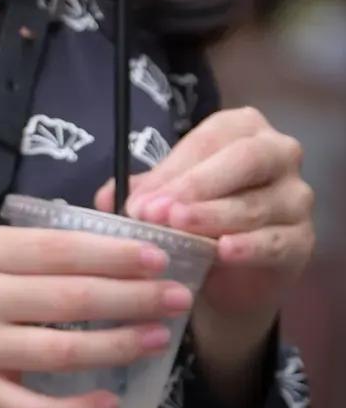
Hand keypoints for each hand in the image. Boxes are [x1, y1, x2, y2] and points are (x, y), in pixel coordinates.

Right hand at [0, 221, 187, 407]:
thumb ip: (8, 258)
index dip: (119, 251)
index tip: (161, 254)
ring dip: (122, 344)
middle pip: (76, 296)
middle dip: (137, 296)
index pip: (63, 248)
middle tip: (180, 296)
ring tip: (159, 339)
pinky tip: (107, 402)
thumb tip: (85, 256)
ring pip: (66, 349)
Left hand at [118, 106, 313, 378]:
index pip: (211, 139)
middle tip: (156, 212)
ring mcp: (295, 197)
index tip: (139, 200)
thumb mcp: (166, 199)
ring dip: (212, 217)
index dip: (175, 169)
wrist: (228, 277)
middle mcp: (278, 154)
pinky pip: (276, 241)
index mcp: (243, 130)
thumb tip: (106, 196)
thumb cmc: (197, 219)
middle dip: (197, 185)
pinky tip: (223, 251)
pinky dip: (249, 246)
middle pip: (245, 159)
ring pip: (256, 204)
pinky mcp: (301, 240)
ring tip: (177, 230)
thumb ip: (142, 192)